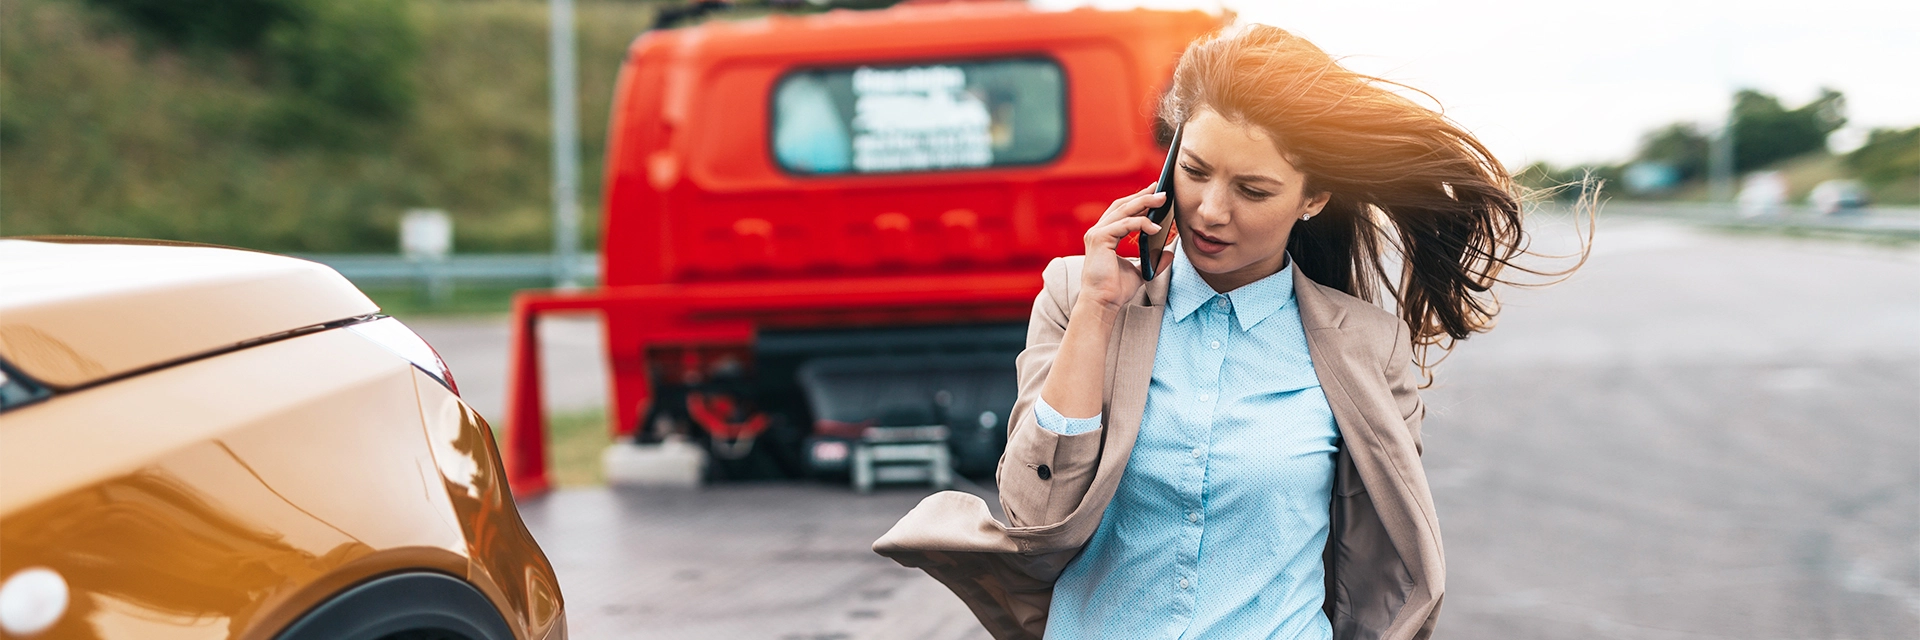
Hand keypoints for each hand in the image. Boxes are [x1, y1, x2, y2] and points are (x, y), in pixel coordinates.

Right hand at [1079, 183, 1172, 311]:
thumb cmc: (1115, 289)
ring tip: (1163, 200)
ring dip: (1145, 203)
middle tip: (1162, 191)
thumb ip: (1153, 260)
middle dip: (1143, 196)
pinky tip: (1156, 228)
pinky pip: (1125, 224)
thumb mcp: (1140, 271)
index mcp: (1105, 236)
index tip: (1156, 192)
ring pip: (1124, 210)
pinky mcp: (1099, 239)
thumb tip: (1170, 252)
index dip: (1138, 200)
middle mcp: (1098, 231)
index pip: (1121, 211)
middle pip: (1122, 205)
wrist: (1103, 303)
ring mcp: (1096, 233)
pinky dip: (1142, 224)